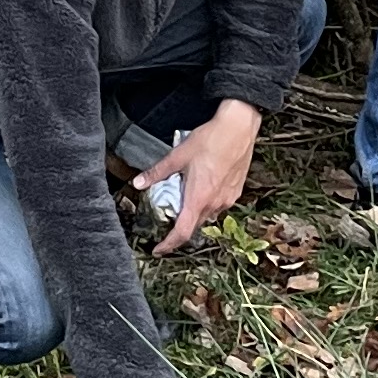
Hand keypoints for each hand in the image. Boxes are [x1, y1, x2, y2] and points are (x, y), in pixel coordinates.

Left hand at [134, 100, 261, 253]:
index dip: (169, 245)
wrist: (239, 127)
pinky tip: (202, 188)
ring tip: (184, 198)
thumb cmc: (210, 140)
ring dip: (194, 212)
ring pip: (207, 215)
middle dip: (180, 227)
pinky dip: (207, 203)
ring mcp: (228, 199)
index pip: (182, 233)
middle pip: (194, 226)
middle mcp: (215, 204)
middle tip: (167, 223)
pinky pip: (219, 205)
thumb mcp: (178, 155)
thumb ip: (157, 172)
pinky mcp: (236, 192)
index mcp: (198, 198)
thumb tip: (138, 183)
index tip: (158, 250)